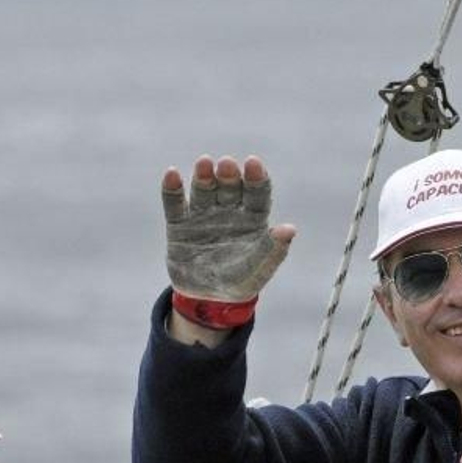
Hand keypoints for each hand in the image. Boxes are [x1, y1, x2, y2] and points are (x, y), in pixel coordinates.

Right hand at [161, 154, 295, 327]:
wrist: (208, 299)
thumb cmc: (241, 280)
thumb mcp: (259, 268)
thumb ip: (273, 248)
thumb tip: (289, 229)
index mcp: (252, 217)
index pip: (257, 192)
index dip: (255, 177)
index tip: (253, 163)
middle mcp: (228, 210)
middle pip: (229, 187)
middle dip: (228, 175)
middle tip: (226, 164)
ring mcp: (203, 215)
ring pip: (204, 190)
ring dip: (203, 176)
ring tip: (204, 163)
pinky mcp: (180, 224)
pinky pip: (175, 204)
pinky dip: (172, 189)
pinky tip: (172, 174)